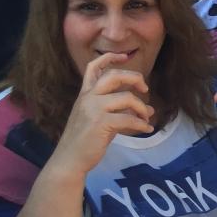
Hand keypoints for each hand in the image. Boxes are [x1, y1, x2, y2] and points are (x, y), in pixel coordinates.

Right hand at [53, 53, 155, 176]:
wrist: (69, 160)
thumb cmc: (85, 140)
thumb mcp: (97, 118)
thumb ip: (116, 108)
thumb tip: (147, 108)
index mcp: (85, 94)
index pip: (93, 67)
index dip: (110, 57)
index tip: (125, 56)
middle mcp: (88, 98)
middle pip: (114, 76)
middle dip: (135, 79)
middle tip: (145, 90)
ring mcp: (93, 110)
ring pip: (127, 98)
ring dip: (142, 108)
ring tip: (147, 117)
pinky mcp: (100, 123)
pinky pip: (129, 119)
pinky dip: (142, 124)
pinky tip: (146, 129)